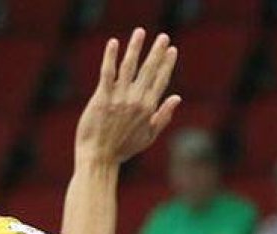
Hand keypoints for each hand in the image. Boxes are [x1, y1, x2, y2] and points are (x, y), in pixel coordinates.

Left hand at [76, 28, 180, 164]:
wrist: (99, 158)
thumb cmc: (122, 150)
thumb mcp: (148, 137)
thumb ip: (163, 116)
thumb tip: (177, 98)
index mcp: (148, 109)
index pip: (160, 81)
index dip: (167, 64)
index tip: (172, 50)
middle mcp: (136, 100)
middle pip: (148, 70)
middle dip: (157, 52)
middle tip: (163, 37)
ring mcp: (119, 98)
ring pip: (129, 67)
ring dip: (136, 48)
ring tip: (140, 32)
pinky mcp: (102, 97)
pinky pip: (108, 72)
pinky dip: (111, 57)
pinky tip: (114, 43)